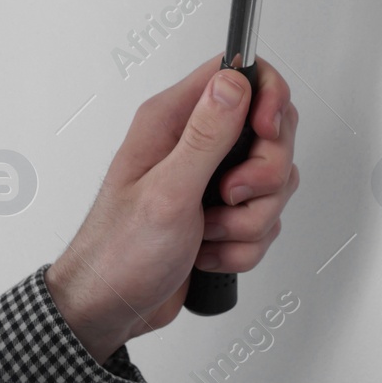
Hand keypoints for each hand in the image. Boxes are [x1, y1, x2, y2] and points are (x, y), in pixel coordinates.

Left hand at [46, 54, 298, 363]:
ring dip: (249, 219)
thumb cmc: (118, 251)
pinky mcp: (221, 213)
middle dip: (263, 176)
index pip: (240, 74)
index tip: (267, 133)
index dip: (268, 98)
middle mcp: (193, 143)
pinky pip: (263, 220)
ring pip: (272, 183)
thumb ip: (206, 135)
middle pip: (270, 133)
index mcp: (172, 120)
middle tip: (227, 197)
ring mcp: (210, 179)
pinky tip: (207, 253)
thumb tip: (235, 80)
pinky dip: (243, 245)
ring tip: (208, 232)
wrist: (109, 308)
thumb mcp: (167, 191)